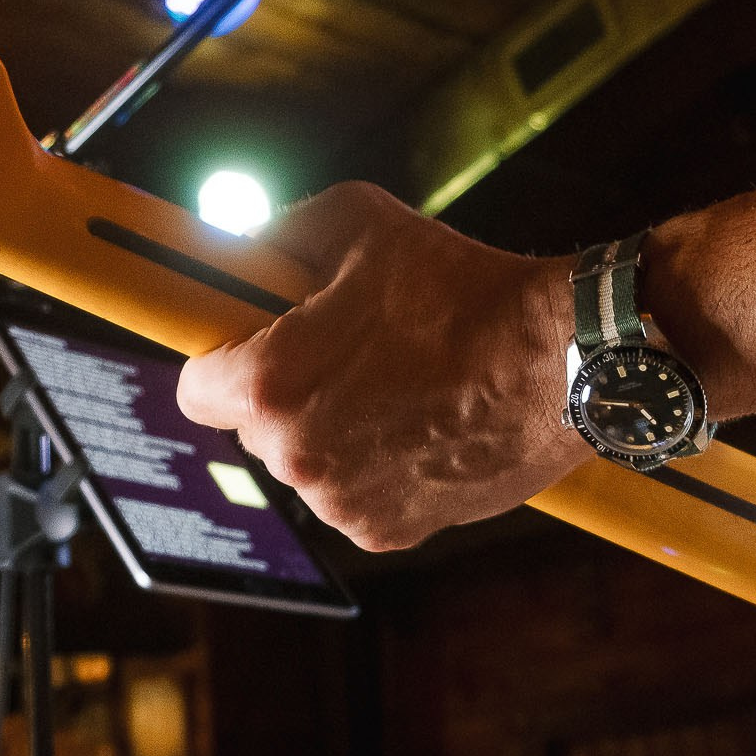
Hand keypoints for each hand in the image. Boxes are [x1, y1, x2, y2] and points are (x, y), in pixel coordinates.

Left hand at [178, 182, 585, 550]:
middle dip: (286, 393)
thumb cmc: (464, 289)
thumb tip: (242, 240)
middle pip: (254, 428)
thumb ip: (280, 231)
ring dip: (334, 432)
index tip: (244, 346)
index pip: (193, 390)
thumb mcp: (362, 224)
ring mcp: (342, 503)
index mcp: (272, 385)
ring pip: (309, 463)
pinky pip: (357, 495)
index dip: (218, 360)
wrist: (561, 361)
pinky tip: (424, 425)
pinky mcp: (389, 531)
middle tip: (345, 353)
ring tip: (400, 386)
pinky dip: (377, 468)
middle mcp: (296, 457)